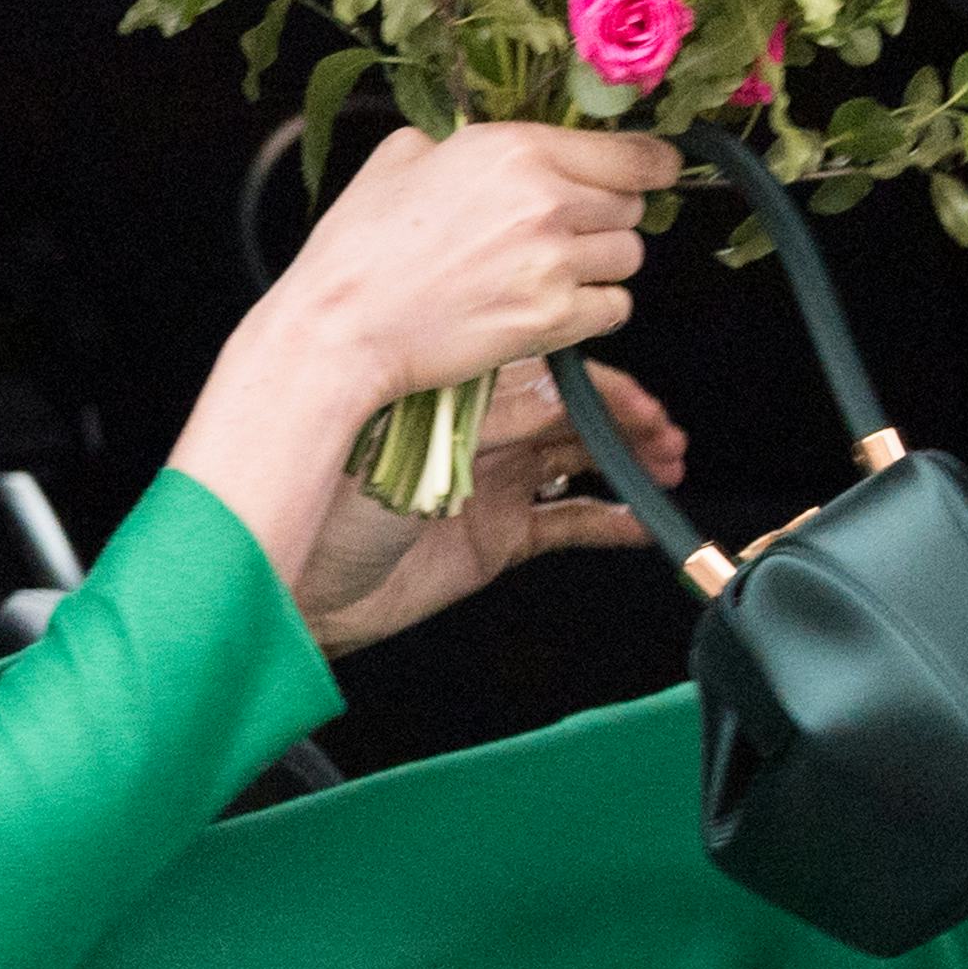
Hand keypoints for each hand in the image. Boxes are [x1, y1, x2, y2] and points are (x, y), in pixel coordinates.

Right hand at [270, 122, 683, 412]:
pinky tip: (555, 306)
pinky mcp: (554, 319)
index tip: (655, 170)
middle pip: (632, 206)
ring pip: (629, 258)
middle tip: (569, 231)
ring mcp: (555, 262)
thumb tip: (479, 148)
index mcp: (514, 148)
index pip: (630, 153)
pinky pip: (615, 308)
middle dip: (609, 217)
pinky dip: (595, 309)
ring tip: (554, 272)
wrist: (341, 327)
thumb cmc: (357, 246)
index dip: (651, 164)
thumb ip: (455, 142)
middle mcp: (546, 199)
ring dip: (602, 264)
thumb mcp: (398, 159)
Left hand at [296, 356, 688, 653]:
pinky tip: (644, 520)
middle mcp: (478, 433)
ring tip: (668, 466)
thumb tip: (561, 397)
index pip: (540, 376)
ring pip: (578, 462)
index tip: (632, 397)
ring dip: (627, 461)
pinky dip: (610, 521)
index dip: (593, 386)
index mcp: (453, 396)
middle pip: (570, 416)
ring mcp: (492, 483)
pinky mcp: (498, 537)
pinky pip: (568, 522)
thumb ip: (491, 423)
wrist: (299, 592)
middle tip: (664, 433)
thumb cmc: (325, 506)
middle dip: (623, 421)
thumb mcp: (418, 448)